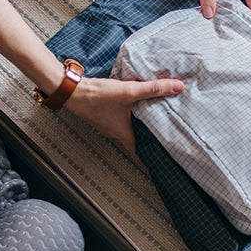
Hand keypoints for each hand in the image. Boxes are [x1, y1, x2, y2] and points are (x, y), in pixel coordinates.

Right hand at [64, 75, 182, 152]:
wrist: (72, 91)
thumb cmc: (98, 97)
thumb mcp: (129, 92)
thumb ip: (153, 89)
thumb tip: (178, 87)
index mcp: (124, 134)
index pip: (140, 153)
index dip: (150, 159)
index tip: (161, 163)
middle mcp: (115, 133)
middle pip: (135, 141)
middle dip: (148, 141)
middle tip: (163, 139)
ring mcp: (107, 125)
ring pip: (127, 130)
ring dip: (139, 128)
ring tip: (153, 122)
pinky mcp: (103, 115)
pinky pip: (119, 120)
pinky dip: (129, 118)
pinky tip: (134, 108)